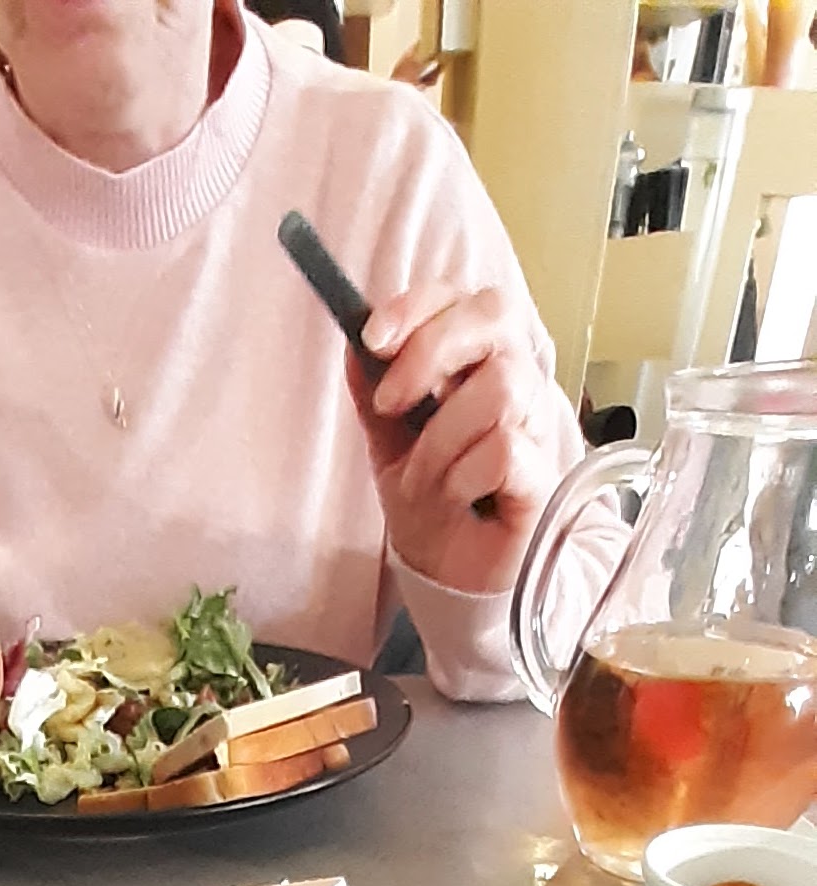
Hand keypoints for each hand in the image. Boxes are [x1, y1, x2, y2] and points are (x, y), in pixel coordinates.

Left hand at [351, 281, 558, 594]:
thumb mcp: (387, 443)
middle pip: (495, 313)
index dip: (416, 306)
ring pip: (499, 387)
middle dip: (432, 349)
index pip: (459, 297)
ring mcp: (534, 425)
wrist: (452, 576)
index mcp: (475, 361)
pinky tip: (460, 498)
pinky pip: (504, 448)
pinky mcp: (543, 475)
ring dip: (441, 436)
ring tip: (426, 477)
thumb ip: (373, 393)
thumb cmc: (431, 504)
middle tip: (392, 404)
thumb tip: (355, 342)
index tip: (373, 340)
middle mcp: (513, 379)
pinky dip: (464, 475)